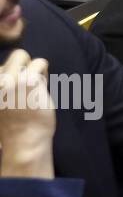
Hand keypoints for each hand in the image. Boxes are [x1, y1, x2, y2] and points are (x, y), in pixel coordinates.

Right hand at [0, 50, 56, 178]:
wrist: (24, 141)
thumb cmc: (15, 124)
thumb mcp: (2, 101)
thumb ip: (5, 83)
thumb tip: (16, 64)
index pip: (2, 65)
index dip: (14, 74)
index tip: (17, 91)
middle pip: (17, 55)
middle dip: (26, 66)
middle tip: (29, 85)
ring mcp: (11, 79)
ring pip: (28, 58)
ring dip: (36, 71)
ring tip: (34, 89)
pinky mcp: (28, 81)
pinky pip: (41, 63)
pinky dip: (44, 73)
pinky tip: (41, 89)